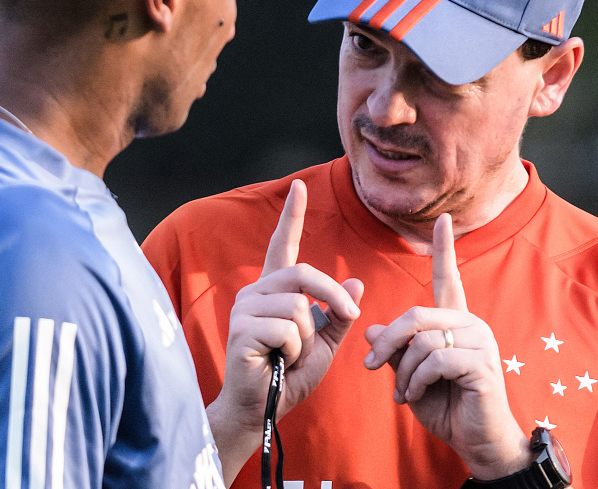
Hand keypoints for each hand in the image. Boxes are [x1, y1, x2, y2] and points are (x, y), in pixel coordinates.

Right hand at [207, 179, 364, 485]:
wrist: (262, 412)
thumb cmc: (289, 378)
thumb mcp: (324, 345)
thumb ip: (338, 316)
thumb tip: (356, 282)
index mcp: (274, 291)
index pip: (282, 245)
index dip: (291, 216)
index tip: (299, 185)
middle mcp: (255, 291)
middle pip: (304, 274)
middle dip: (333, 296)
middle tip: (349, 316)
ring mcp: (245, 308)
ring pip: (299, 307)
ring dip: (308, 338)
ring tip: (290, 356)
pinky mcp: (241, 328)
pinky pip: (288, 329)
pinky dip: (294, 351)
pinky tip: (278, 362)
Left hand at [362, 214, 529, 480]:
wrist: (476, 441)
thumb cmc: (445, 406)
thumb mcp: (410, 376)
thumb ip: (395, 351)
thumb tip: (369, 330)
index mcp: (456, 320)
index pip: (449, 278)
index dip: (444, 249)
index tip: (443, 220)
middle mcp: (471, 324)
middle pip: (415, 316)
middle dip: (387, 342)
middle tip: (370, 365)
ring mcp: (480, 342)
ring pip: (422, 341)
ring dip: (403, 372)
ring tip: (403, 392)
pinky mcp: (482, 364)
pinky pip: (435, 361)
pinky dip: (416, 381)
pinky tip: (415, 396)